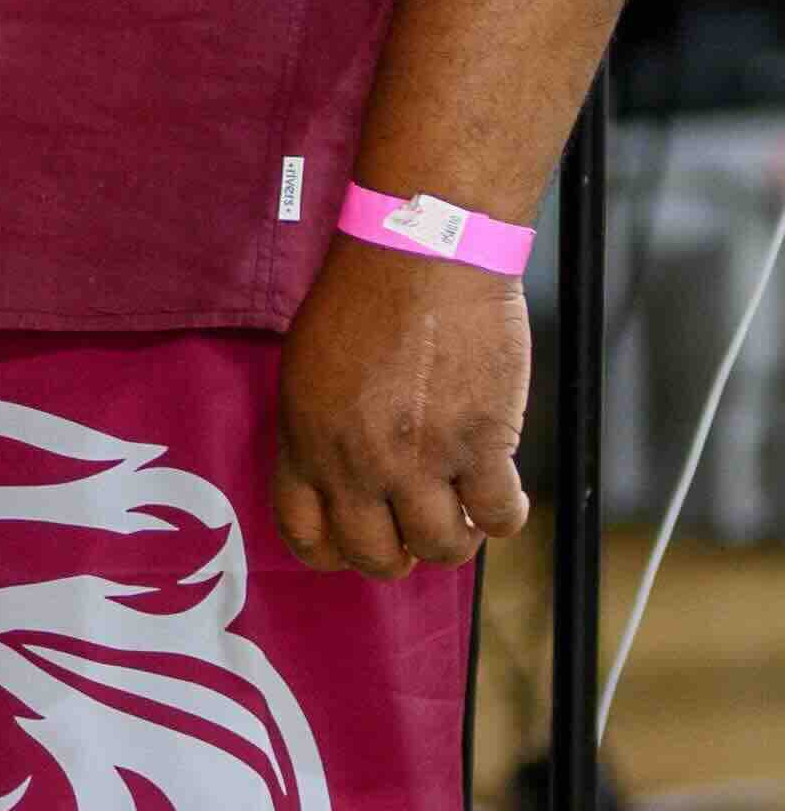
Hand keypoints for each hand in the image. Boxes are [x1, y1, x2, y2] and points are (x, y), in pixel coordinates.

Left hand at [274, 238, 531, 572]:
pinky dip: (504, 516)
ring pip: (441, 549)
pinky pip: (497, 517)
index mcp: (305, 443)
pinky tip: (504, 495)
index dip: (336, 551)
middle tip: (418, 528)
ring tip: (464, 511)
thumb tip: (341, 477)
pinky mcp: (479, 446)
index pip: (306, 536)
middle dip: (399, 555)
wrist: (423, 254)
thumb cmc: (365, 295)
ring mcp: (420, 461)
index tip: (359, 541)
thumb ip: (319, 429)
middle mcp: (357, 464)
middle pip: (375, 557)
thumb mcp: (308, 367)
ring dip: (455, 540)